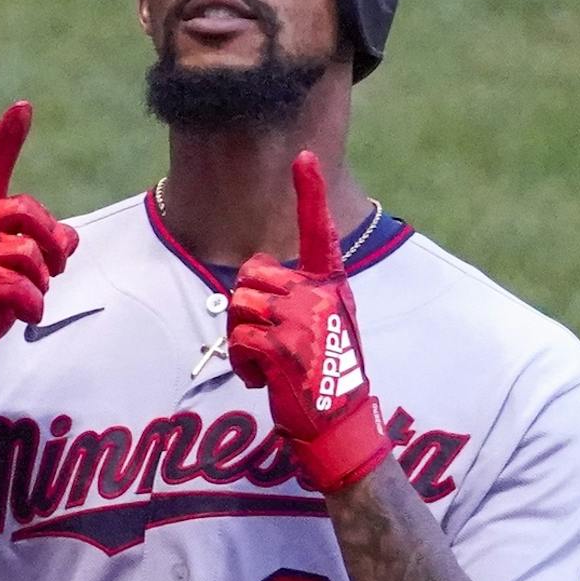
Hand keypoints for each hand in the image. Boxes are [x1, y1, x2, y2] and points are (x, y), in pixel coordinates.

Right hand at [0, 101, 79, 406]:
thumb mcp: (12, 271)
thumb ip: (39, 248)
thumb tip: (72, 237)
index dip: (7, 139)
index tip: (24, 108)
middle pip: (28, 213)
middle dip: (51, 242)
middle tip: (54, 269)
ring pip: (28, 257)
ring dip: (40, 285)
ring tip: (25, 301)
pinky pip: (20, 289)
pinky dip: (32, 304)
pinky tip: (26, 313)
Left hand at [225, 151, 391, 491]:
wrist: (342, 423)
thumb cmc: (327, 374)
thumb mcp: (326, 324)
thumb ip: (302, 295)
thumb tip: (256, 279)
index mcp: (332, 285)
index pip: (319, 231)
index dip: (310, 192)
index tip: (303, 156)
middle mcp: (320, 295)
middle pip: (250, 276)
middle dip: (245, 307)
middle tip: (265, 340)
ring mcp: (302, 321)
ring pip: (238, 305)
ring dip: (241, 337)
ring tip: (267, 361)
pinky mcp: (283, 350)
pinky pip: (238, 340)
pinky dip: (242, 364)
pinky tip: (264, 380)